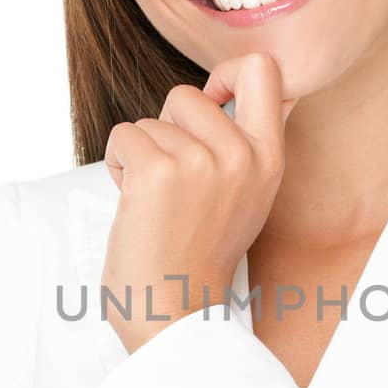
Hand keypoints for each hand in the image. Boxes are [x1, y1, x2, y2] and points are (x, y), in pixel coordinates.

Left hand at [100, 52, 296, 353]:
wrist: (176, 316)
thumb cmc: (197, 260)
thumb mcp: (246, 198)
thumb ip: (246, 147)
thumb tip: (240, 87)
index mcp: (269, 160)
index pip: (264, 70)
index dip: (227, 74)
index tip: (211, 103)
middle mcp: (242, 156)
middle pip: (187, 93)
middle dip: (166, 129)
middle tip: (171, 180)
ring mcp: (202, 162)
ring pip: (149, 120)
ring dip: (140, 156)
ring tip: (156, 202)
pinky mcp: (159, 171)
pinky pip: (124, 136)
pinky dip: (119, 166)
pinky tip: (135, 204)